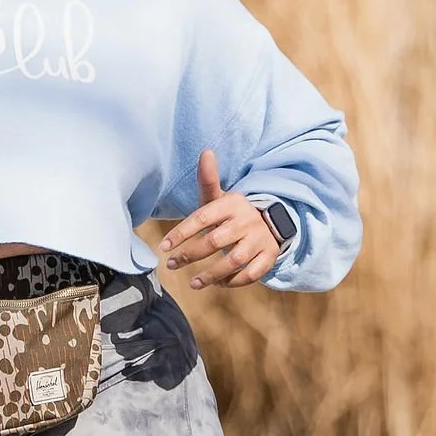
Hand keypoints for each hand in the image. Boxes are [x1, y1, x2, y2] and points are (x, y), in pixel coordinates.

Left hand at [161, 151, 286, 291]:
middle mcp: (246, 220)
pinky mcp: (269, 256)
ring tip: (192, 283)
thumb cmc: (233, 213)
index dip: (181, 233)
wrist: (271, 221)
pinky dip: (233, 281)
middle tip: (171, 265)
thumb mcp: (220, 197)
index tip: (164, 247)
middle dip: (190, 255)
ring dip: (210, 274)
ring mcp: (259, 239)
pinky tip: (218, 283)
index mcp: (232, 203)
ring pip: (233, 261)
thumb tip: (206, 151)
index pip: (202, 218)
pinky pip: (250, 274)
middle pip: (214, 241)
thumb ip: (208, 180)